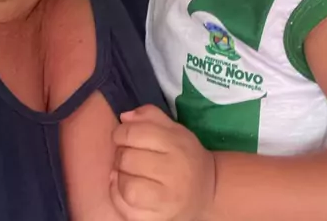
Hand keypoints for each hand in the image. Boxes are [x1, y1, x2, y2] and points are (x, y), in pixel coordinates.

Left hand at [110, 105, 214, 220]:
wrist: (208, 191)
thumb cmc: (185, 155)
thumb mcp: (174, 128)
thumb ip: (149, 116)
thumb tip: (124, 117)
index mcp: (177, 145)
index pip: (135, 133)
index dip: (121, 132)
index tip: (122, 136)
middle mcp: (174, 173)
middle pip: (128, 158)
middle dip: (120, 153)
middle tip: (127, 154)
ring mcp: (166, 200)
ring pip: (126, 186)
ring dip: (119, 176)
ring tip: (126, 171)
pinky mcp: (159, 219)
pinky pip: (127, 210)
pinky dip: (118, 197)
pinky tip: (124, 187)